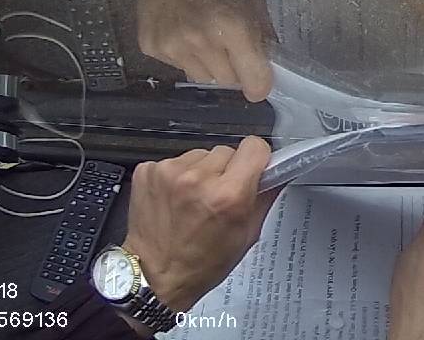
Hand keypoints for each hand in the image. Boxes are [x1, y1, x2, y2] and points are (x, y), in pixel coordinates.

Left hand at [121, 139, 276, 316]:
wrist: (156, 276)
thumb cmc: (200, 263)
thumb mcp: (246, 235)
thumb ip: (263, 197)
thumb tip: (274, 172)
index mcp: (228, 195)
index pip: (254, 146)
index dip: (256, 158)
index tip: (252, 168)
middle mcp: (198, 179)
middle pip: (226, 150)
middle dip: (227, 170)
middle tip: (219, 197)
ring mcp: (169, 173)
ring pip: (200, 155)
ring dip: (201, 172)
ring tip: (194, 201)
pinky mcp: (148, 172)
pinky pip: (175, 161)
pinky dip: (178, 176)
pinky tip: (175, 200)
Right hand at [134, 0, 273, 99]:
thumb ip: (261, 33)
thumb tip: (268, 65)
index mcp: (231, 26)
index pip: (252, 81)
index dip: (260, 84)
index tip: (260, 82)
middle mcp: (200, 42)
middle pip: (227, 81)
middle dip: (235, 69)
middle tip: (231, 46)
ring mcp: (172, 46)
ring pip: (202, 77)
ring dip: (209, 64)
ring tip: (205, 35)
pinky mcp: (150, 46)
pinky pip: (177, 66)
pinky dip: (184, 55)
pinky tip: (182, 29)